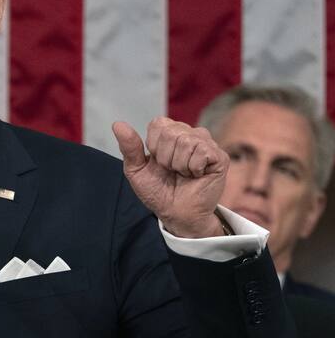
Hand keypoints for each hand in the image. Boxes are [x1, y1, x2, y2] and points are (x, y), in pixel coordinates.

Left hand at [112, 118, 227, 237]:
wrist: (176, 213)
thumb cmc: (158, 191)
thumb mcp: (136, 170)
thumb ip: (129, 147)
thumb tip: (117, 124)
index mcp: (169, 132)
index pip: (158, 124)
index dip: (153, 146)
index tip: (157, 162)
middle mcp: (189, 133)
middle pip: (171, 133)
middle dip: (165, 157)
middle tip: (171, 171)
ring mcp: (206, 144)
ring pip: (186, 141)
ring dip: (179, 164)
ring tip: (183, 173)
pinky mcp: (219, 157)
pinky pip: (202, 153)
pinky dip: (193, 168)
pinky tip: (196, 175)